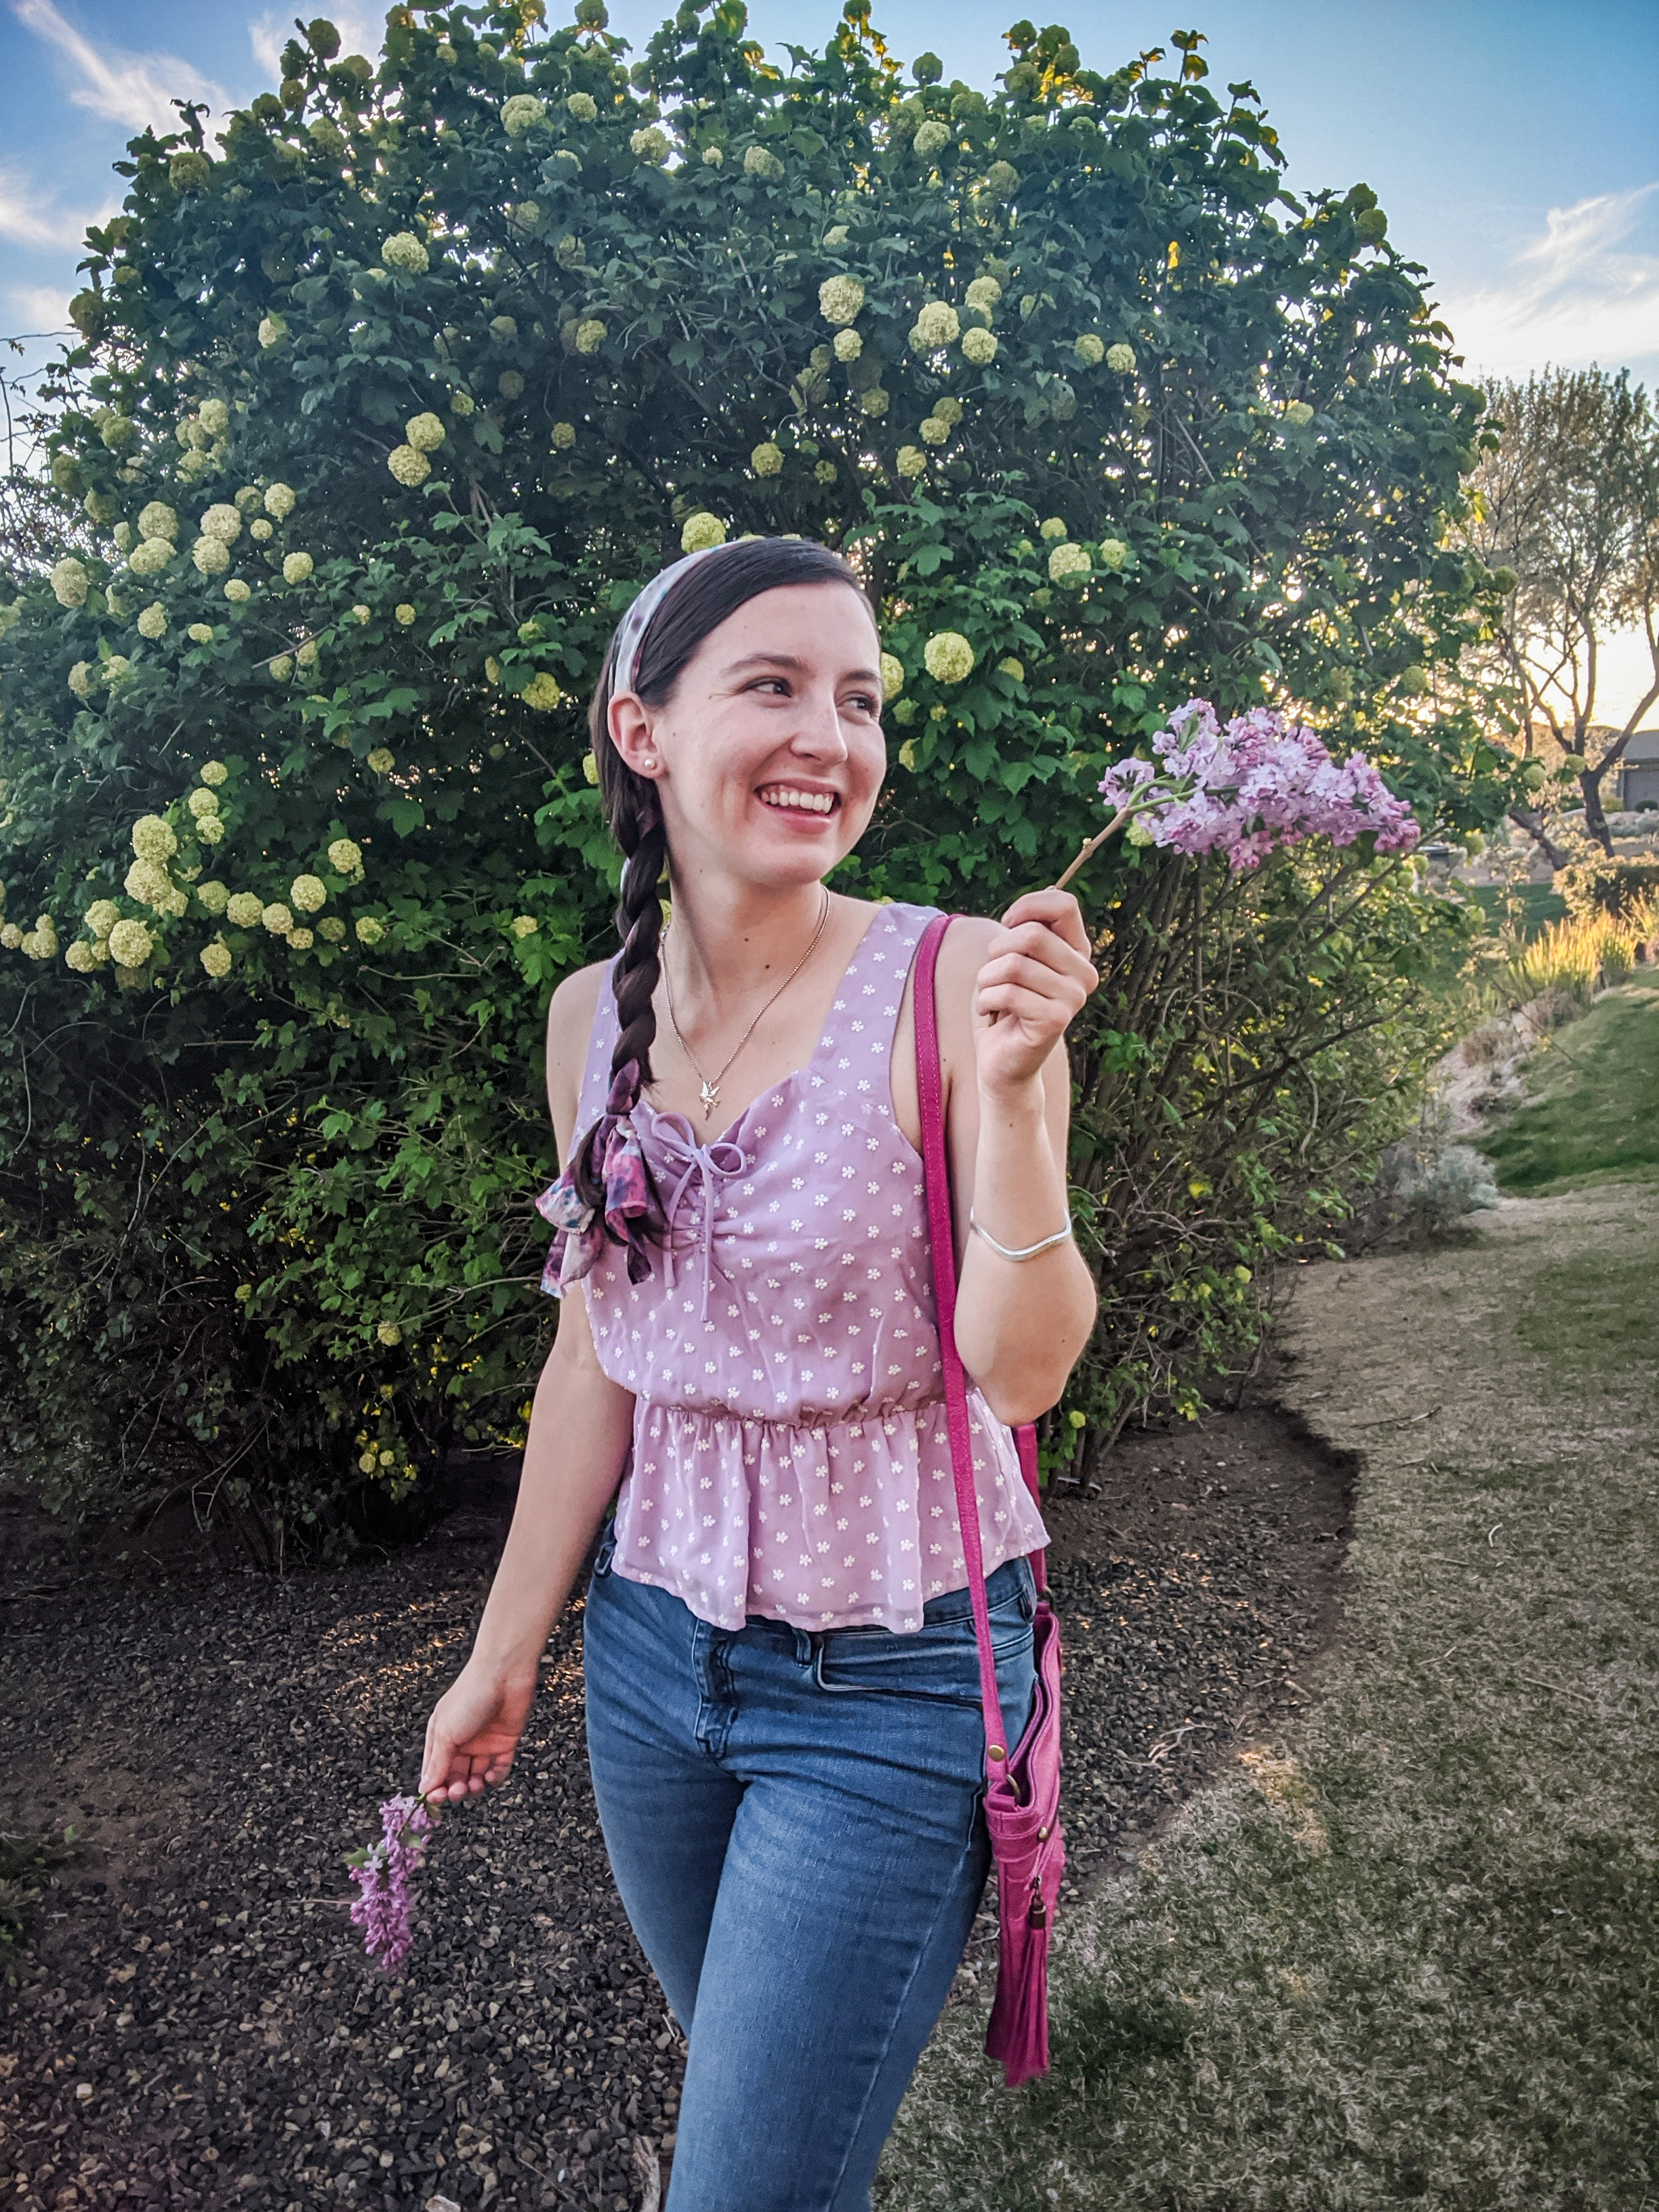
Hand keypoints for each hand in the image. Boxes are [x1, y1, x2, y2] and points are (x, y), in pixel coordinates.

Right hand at [418, 1658, 537, 1803]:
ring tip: (474, 1784)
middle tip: (457, 1791)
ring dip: (474, 1787)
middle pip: (456, 1777)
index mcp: (441, 1737)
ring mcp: (484, 1744)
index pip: (435, 1771)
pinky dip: (494, 1778)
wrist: (503, 1673)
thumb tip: (424, 1789)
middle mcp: (462, 1742)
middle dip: (455, 1789)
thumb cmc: (469, 1696)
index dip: (435, 1787)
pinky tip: (490, 1776)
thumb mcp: (446, 1732)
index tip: (437, 1797)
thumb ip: (438, 1763)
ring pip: (477, 1777)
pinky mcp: (505, 1743)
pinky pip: (499, 1769)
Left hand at [972, 889, 1097, 1095]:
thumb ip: (1027, 928)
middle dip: (996, 952)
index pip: (1064, 905)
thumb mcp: (1012, 956)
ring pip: (1014, 964)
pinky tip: (990, 1013)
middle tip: (992, 975)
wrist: (1001, 1059)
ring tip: (989, 996)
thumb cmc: (1003, 1003)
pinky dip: (986, 1000)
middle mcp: (1085, 974)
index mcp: (1078, 952)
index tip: (1007, 926)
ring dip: (986, 979)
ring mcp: (1074, 998)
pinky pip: (1008, 992)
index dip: (1027, 908)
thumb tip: (1041, 896)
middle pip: (1031, 934)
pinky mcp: (1056, 1020)